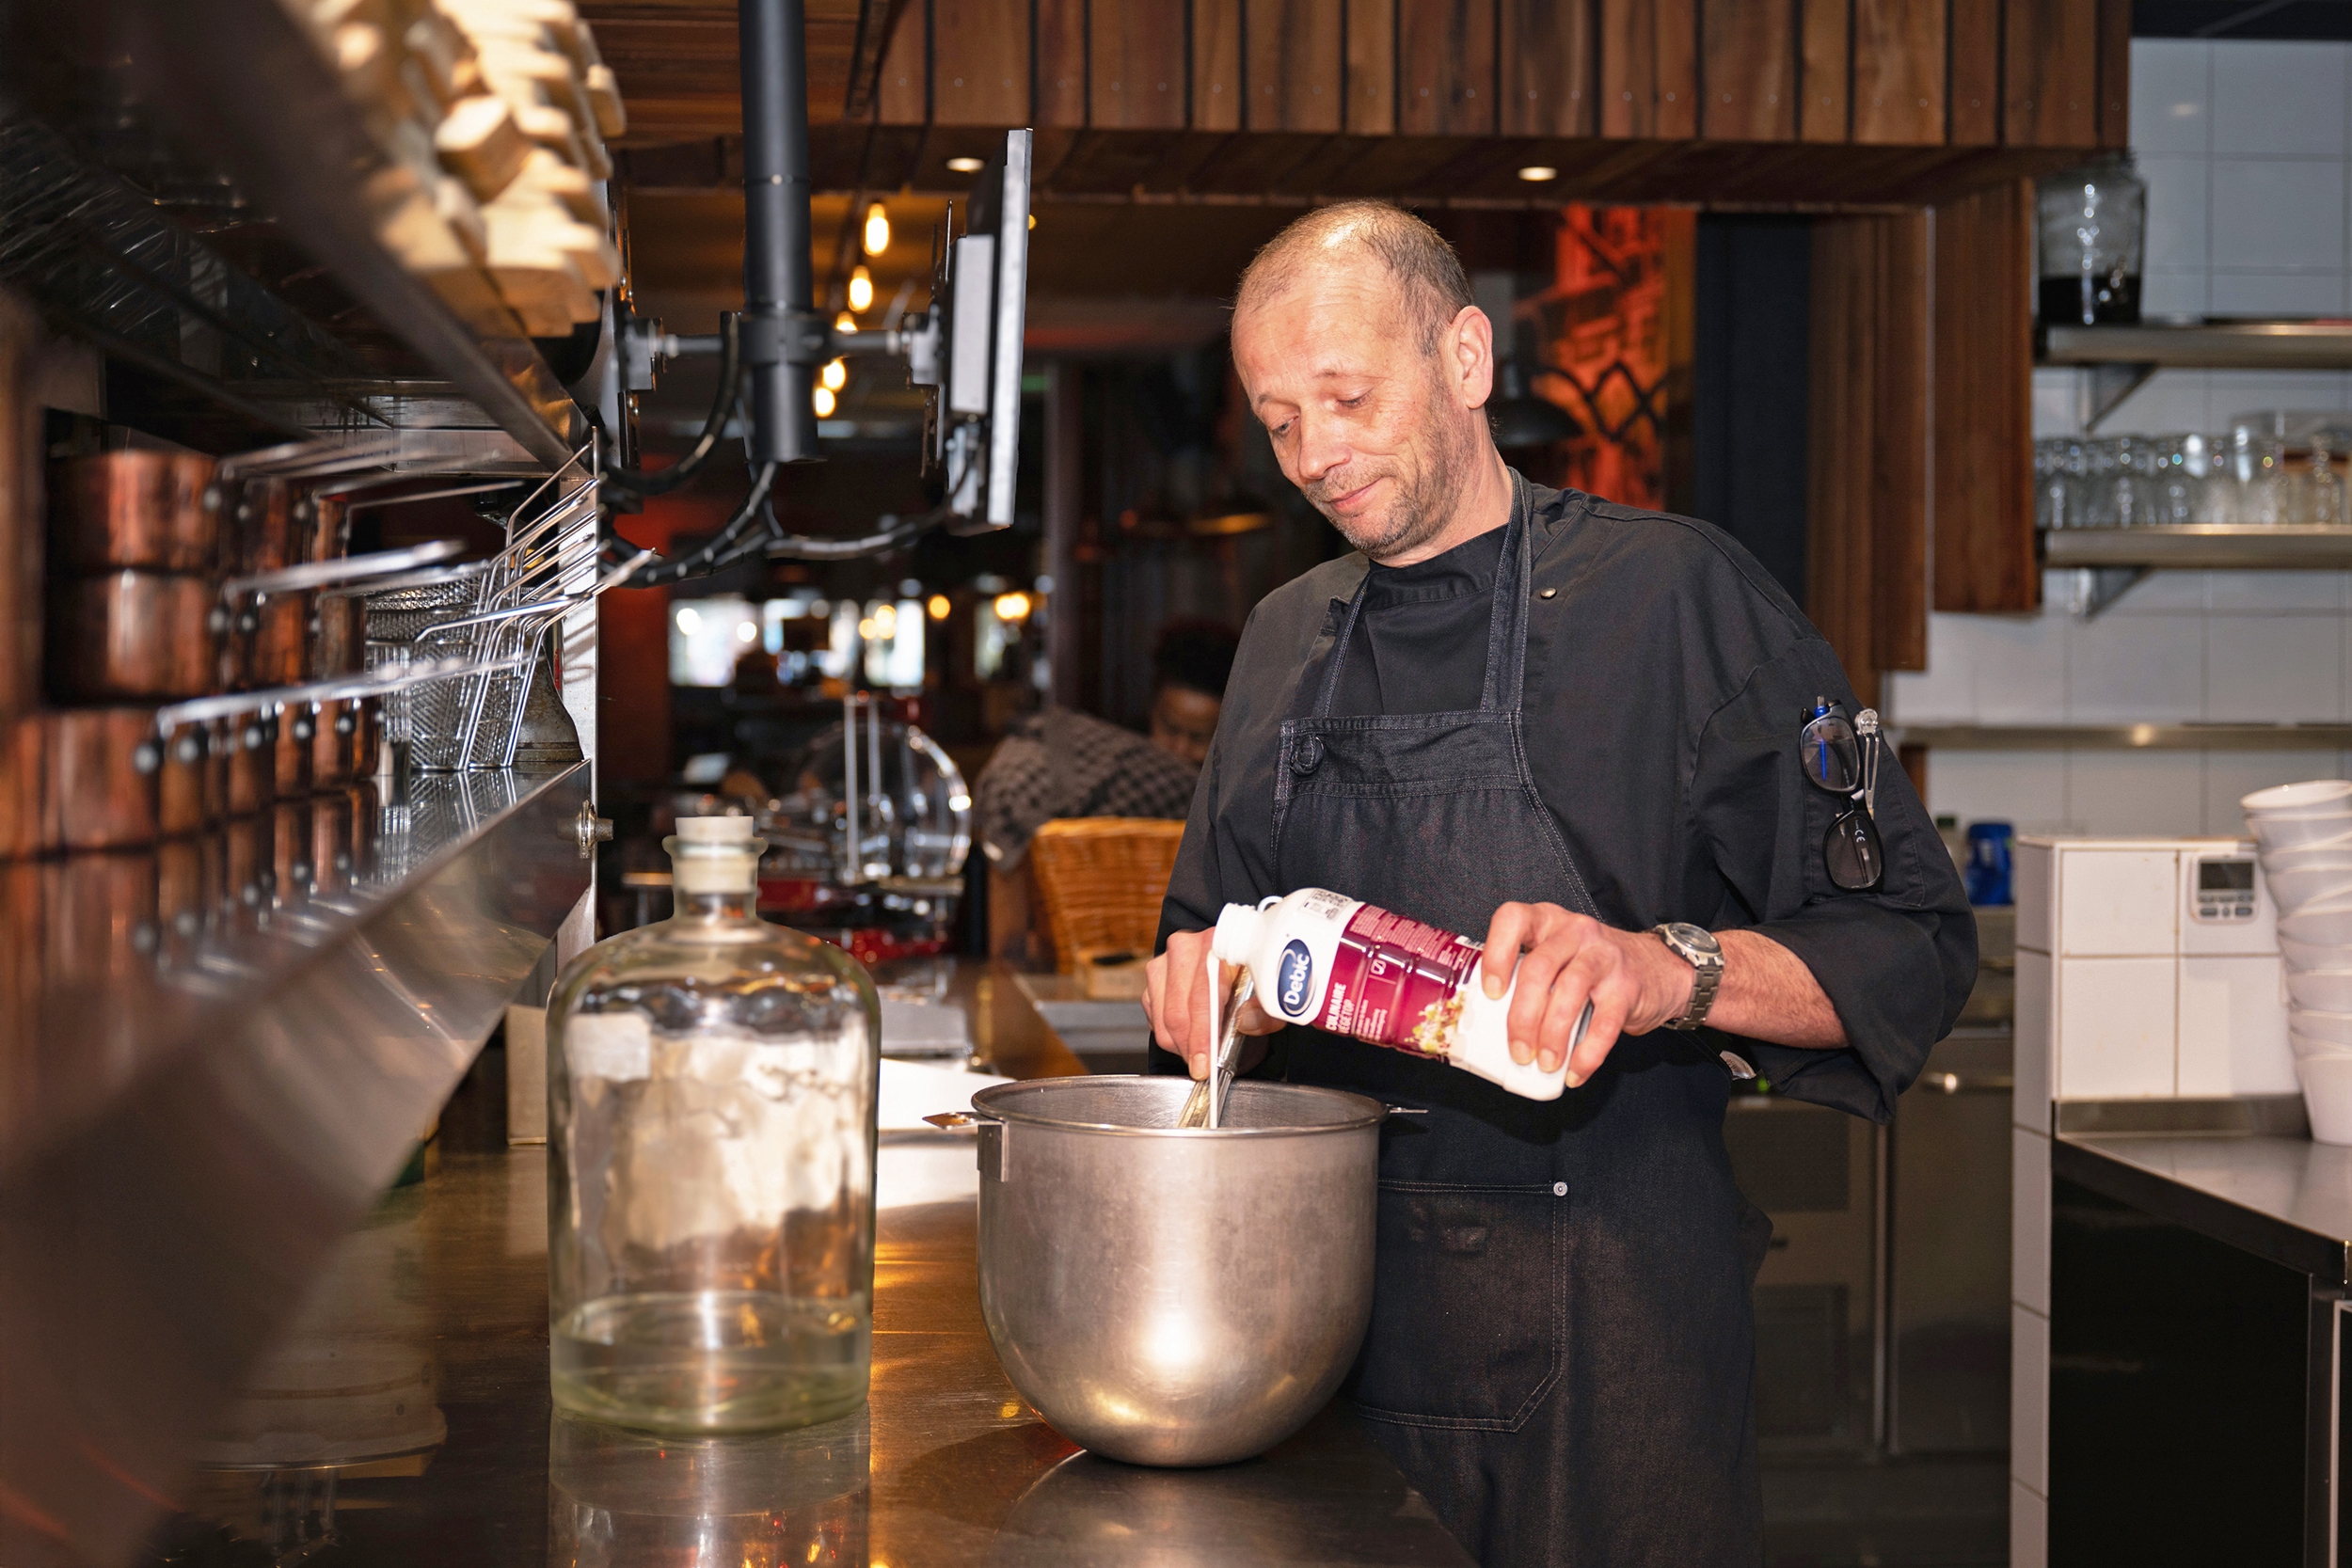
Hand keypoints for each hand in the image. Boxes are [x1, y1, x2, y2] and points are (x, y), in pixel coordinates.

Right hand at [1144, 930, 1280, 1079]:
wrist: (1235, 951)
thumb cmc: (1253, 971)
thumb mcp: (1270, 988)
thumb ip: (1265, 1009)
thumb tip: (1246, 1022)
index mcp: (1218, 947)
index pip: (1203, 997)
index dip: (1202, 1035)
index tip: (1204, 1064)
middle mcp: (1187, 949)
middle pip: (1178, 1012)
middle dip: (1191, 1047)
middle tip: (1204, 1066)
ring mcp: (1166, 961)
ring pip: (1163, 1019)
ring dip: (1180, 1043)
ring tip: (1200, 1050)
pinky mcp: (1155, 975)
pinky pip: (1154, 1016)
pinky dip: (1170, 1033)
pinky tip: (1190, 1032)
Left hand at [1479, 903, 1697, 1086]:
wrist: (1659, 969)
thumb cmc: (1591, 967)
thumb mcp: (1558, 956)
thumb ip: (1528, 975)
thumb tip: (1487, 1024)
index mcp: (1547, 922)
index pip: (1513, 920)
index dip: (1497, 954)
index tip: (1491, 992)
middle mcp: (1575, 932)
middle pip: (1538, 968)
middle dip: (1522, 1016)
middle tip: (1518, 1051)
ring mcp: (1604, 957)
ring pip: (1569, 993)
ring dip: (1552, 1035)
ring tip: (1545, 1063)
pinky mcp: (1627, 987)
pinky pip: (1604, 1024)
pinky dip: (1587, 1054)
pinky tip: (1575, 1072)